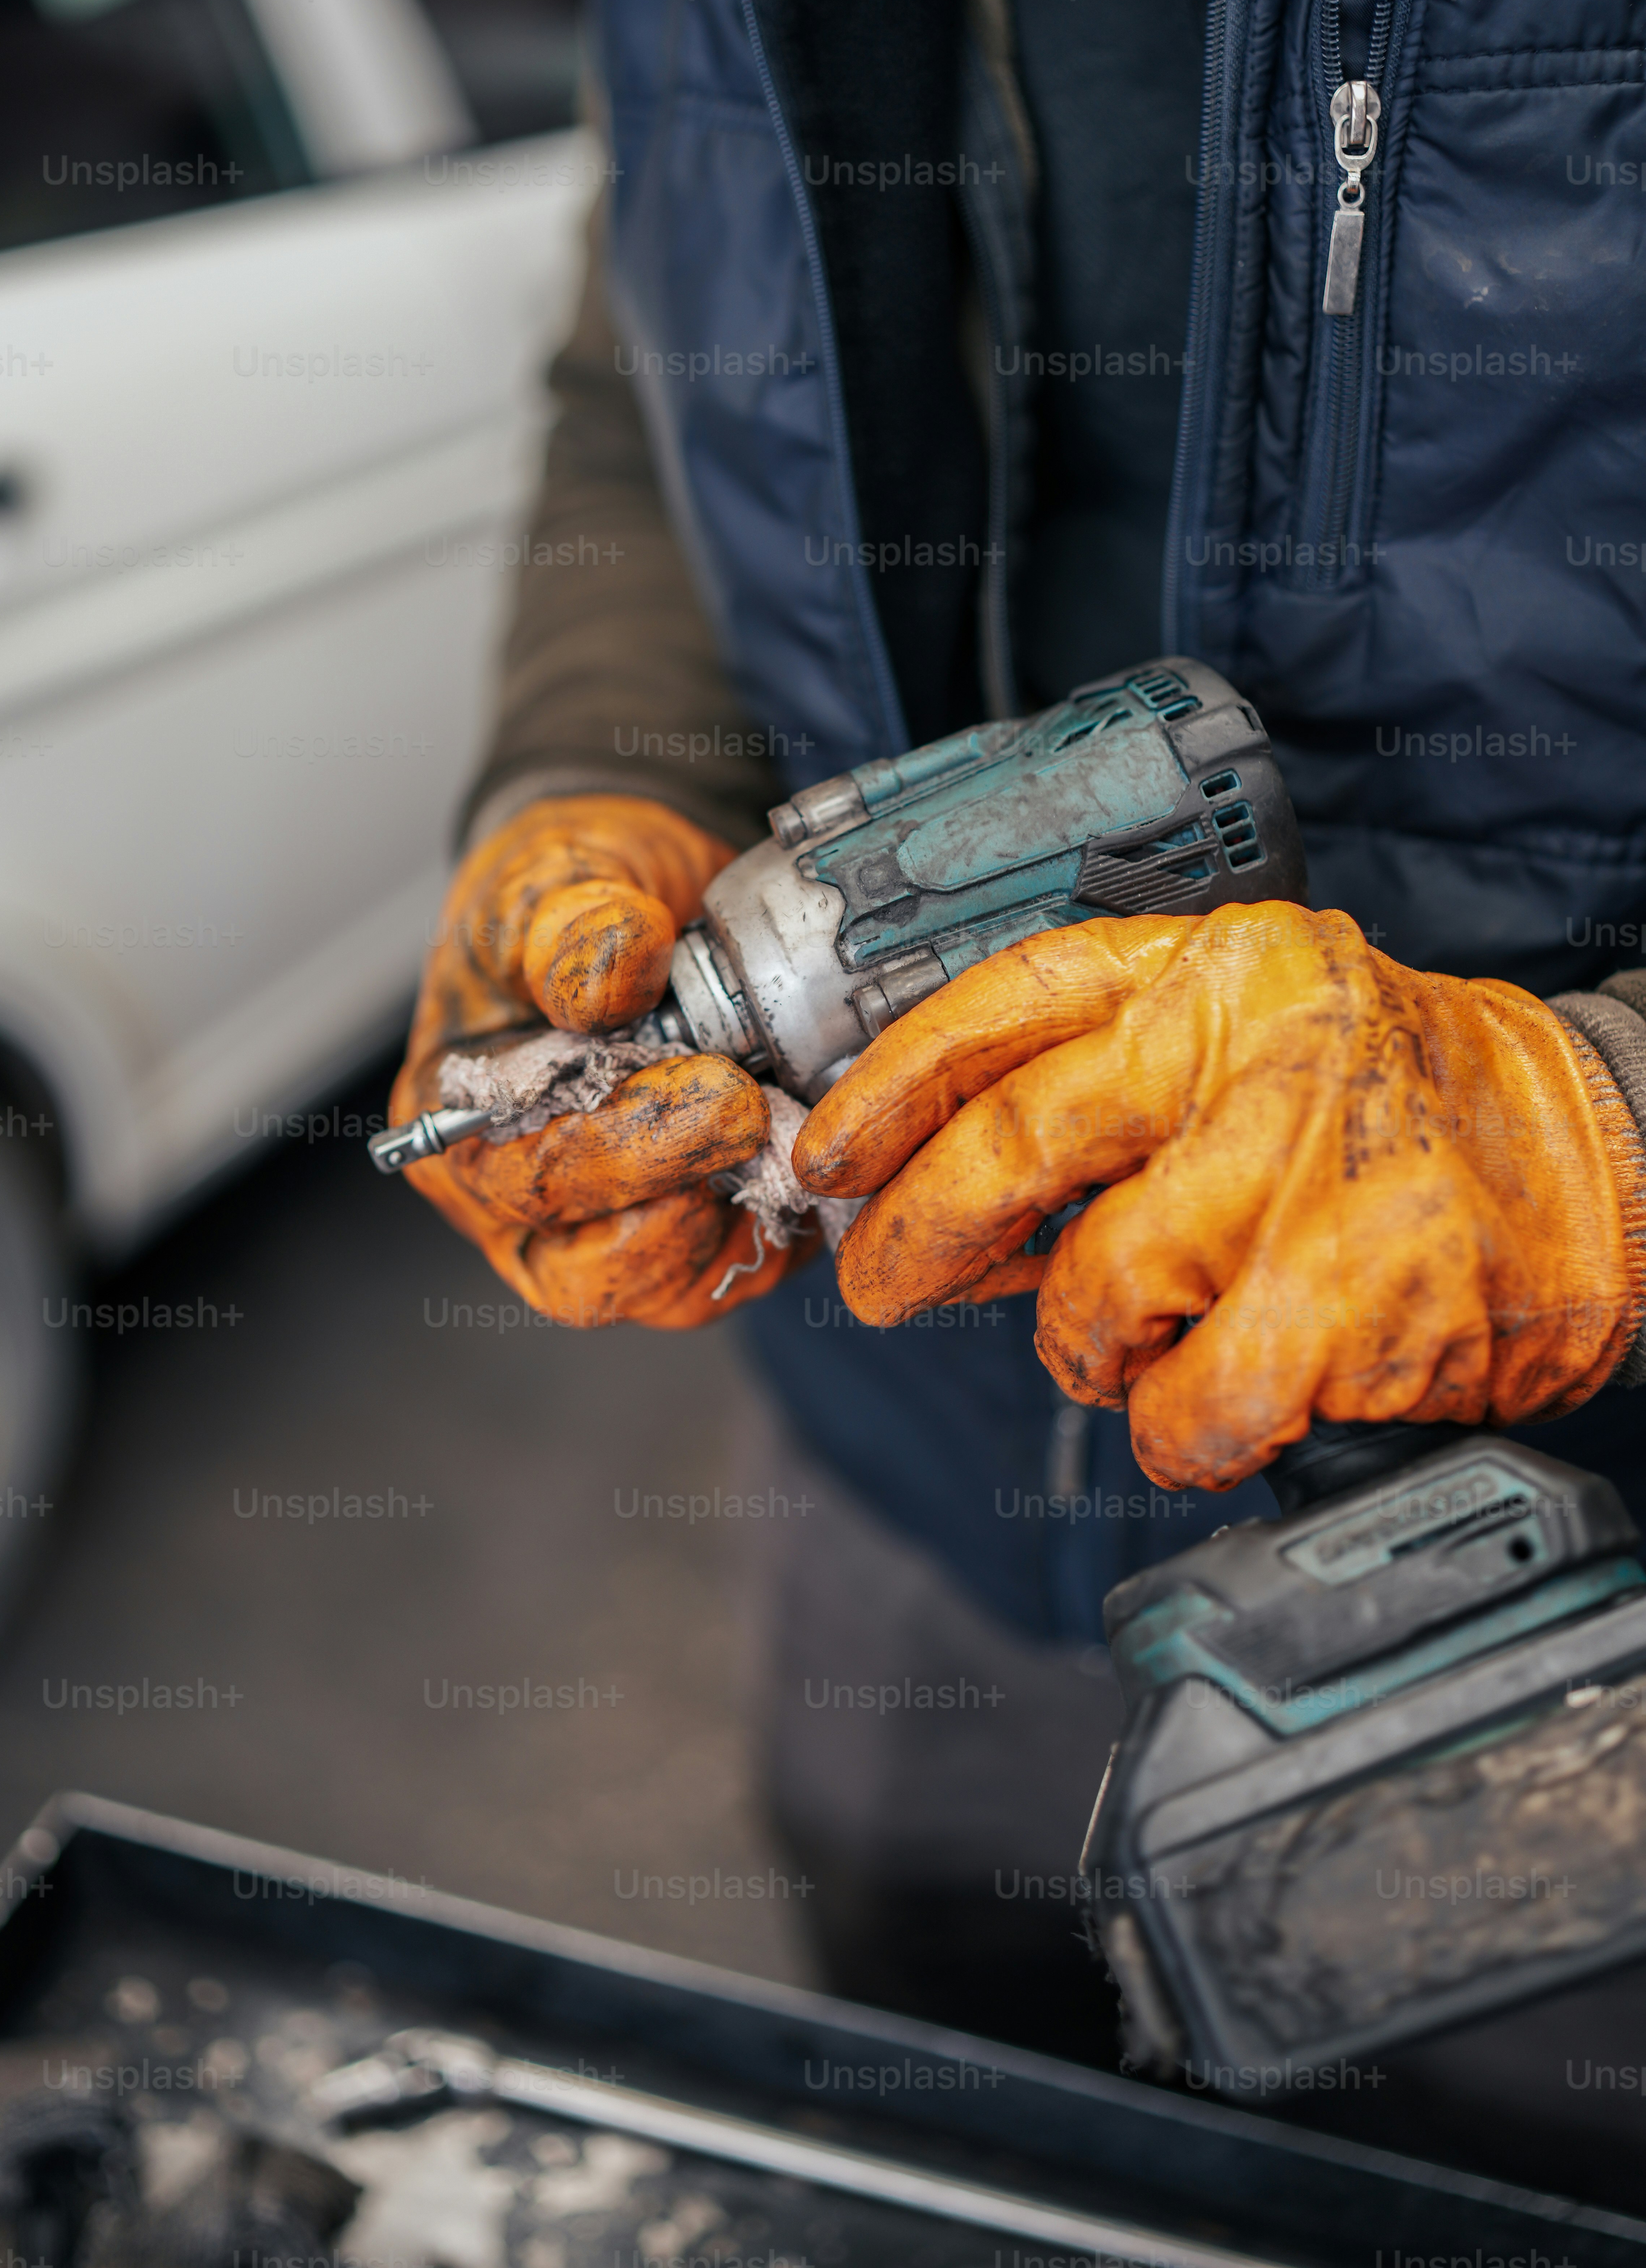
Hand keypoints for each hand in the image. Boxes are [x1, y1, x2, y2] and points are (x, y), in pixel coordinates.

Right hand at [393, 795, 806, 1323]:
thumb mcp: (551, 877)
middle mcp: (518, 1203)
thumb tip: (614, 978)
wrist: (637, 890)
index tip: (714, 1083)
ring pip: (670, 1291)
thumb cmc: (566, 892)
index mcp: (456, 1127)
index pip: (524, 1184)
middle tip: (756, 1106)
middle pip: (588, 1271)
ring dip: (741, 1217)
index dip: (623, 1149)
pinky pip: (740, 1271)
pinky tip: (811, 1151)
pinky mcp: (695, 1231)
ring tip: (788, 1128)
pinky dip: (784, 1223)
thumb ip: (571, 926)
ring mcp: (607, 1228)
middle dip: (684, 1190)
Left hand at [793, 904, 1645, 1488]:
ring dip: (1089, 1350)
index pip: (1006, 1004)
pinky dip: (1181, 1427)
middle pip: (1014, 1144)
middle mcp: (1254, 1053)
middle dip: (914, 1232)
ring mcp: (1303, 1178)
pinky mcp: (1349, 1304)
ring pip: (1096, 1297)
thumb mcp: (1255, 1040)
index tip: (828, 1152)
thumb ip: (1112, 1095)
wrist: (1599, 1156)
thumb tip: (944, 1200)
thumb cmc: (1396, 1103)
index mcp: (1219, 969)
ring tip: (1145, 1343)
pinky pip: (1191, 1406)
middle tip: (880, 1283)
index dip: (891, 1084)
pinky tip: (1224, 1397)